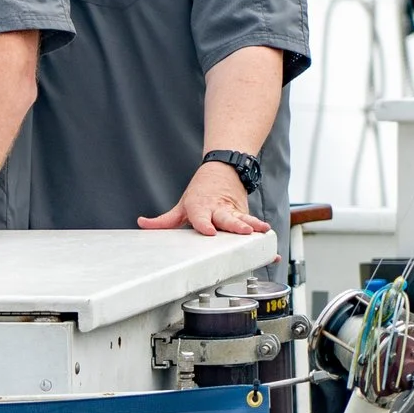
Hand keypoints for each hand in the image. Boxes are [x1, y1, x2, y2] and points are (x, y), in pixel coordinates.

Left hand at [138, 162, 270, 235]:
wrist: (224, 169)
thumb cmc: (200, 192)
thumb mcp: (181, 205)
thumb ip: (164, 220)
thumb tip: (142, 224)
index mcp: (200, 206)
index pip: (201, 216)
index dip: (204, 224)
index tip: (209, 231)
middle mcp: (218, 209)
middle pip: (226, 218)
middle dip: (235, 225)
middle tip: (244, 231)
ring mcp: (233, 212)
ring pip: (243, 219)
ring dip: (253, 226)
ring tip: (262, 232)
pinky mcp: (244, 214)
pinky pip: (254, 225)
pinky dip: (262, 233)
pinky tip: (271, 243)